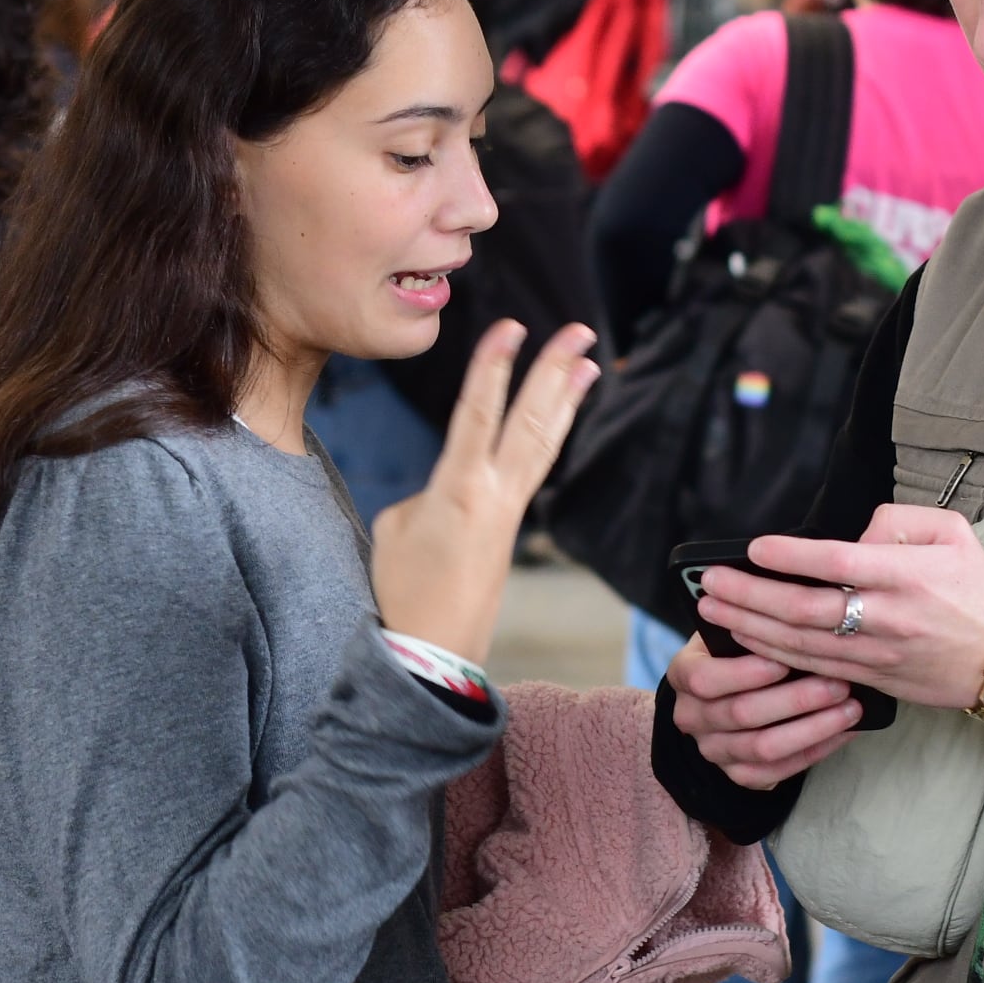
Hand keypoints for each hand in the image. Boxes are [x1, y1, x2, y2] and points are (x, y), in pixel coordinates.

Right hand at [368, 322, 597, 665]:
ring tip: (589, 363)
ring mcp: (509, 512)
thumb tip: (448, 491)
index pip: (477, 413)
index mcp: (459, 489)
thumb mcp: (394, 529)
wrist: (433, 654)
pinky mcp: (511, 528)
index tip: (510, 328)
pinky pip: (536, 468)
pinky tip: (558, 418)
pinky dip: (551, 435)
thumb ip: (425, 494)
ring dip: (566, 400)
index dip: (493, 367)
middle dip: (554, 371)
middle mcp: (495, 495)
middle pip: (531, 420)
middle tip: (580, 331)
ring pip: (544, 443)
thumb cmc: (402, 593)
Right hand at [668, 632, 865, 790]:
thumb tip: (797, 595)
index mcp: (683, 673)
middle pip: (742, 714)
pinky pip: (777, 773)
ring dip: (813, 728)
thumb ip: (753, 619)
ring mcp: (714, 749)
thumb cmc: (738, 650)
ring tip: (850, 708)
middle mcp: (691, 716)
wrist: (722, 693)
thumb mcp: (732, 628)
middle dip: (796, 699)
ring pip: (764, 748)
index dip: (746, 671)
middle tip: (838, 683)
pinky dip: (815, 752)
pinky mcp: (738, 774)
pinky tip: (844, 732)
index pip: (704, 678)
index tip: (786, 658)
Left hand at [693, 502, 983, 712]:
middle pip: (804, 609)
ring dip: (750, 626)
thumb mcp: (951, 533)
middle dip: (750, 596)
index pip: (837, 563)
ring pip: (801, 644)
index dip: (791, 557)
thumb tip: (853, 534)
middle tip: (712, 582)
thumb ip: (897, 520)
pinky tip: (747, 639)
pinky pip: (813, 668)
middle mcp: (887, 617)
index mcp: (906, 575)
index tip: (755, 548)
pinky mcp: (871, 679)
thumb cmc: (974, 589)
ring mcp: (876, 654)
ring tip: (714, 608)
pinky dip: (774, 654)